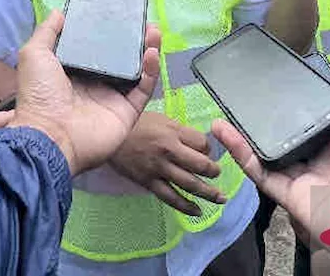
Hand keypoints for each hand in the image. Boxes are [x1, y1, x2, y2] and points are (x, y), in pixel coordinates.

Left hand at [11, 10, 160, 175]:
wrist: (49, 135)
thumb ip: (47, 32)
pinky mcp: (127, 112)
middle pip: (121, 58)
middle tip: (143, 22)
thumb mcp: (34, 55)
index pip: (97, 48)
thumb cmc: (39, 94)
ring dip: (147, 51)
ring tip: (153, 31)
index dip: (109, 32)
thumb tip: (59, 12)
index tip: (119, 14)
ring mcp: (113, 99)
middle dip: (133, 39)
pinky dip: (151, 72)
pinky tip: (152, 53)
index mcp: (74, 71)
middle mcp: (95, 84)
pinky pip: (143, 90)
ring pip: (137, 72)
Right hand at [110, 111, 225, 215]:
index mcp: (172, 132)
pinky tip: (197, 211)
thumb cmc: (136, 125)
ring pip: (189, 184)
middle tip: (217, 173)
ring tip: (220, 198)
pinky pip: (170, 198)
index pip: (202, 143)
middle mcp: (169, 151)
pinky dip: (185, 206)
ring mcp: (159, 169)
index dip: (208, 148)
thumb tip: (199, 143)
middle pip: (200, 164)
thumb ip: (180, 130)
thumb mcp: (160, 119)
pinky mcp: (149, 182)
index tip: (206, 151)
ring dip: (208, 192)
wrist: (109, 137)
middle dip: (213, 171)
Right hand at [213, 64, 329, 245]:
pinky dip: (242, 155)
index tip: (274, 86)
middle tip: (240, 100)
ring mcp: (307, 178)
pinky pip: (263, 174)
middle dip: (264, 122)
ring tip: (222, 115)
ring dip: (243, 137)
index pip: (314, 118)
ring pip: (268, 155)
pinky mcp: (292, 196)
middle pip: (287, 137)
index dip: (295, 105)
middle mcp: (324, 158)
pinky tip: (225, 133)